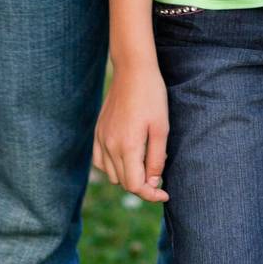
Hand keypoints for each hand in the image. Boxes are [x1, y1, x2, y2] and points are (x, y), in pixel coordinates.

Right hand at [93, 65, 169, 202]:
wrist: (132, 69)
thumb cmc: (152, 96)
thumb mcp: (162, 128)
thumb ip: (156, 159)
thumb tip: (152, 182)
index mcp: (127, 146)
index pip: (136, 186)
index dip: (151, 194)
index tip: (165, 193)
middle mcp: (110, 146)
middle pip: (124, 183)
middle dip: (142, 186)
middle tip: (158, 178)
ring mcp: (101, 138)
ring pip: (111, 175)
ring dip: (127, 177)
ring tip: (144, 164)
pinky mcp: (98, 131)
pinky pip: (100, 161)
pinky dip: (112, 167)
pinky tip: (125, 158)